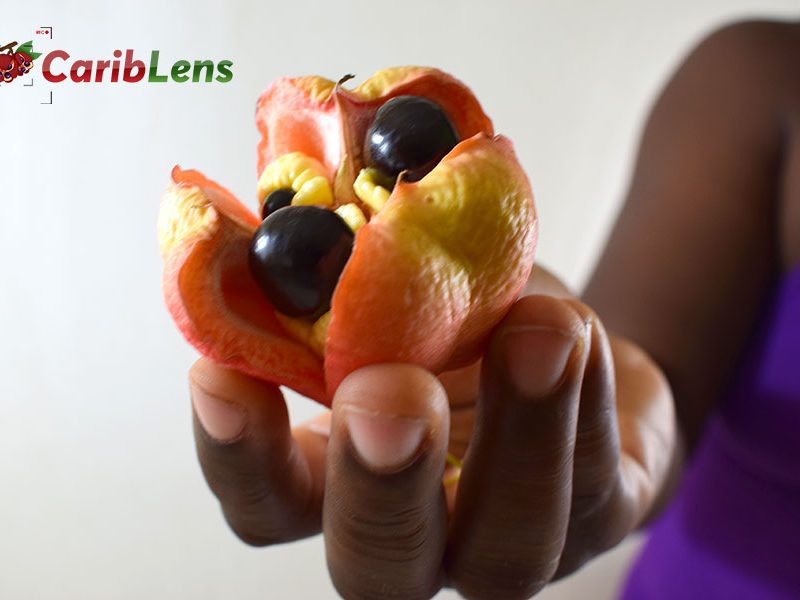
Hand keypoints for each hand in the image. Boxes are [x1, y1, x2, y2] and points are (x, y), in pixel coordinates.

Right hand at [188, 267, 674, 599]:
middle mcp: (421, 532)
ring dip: (519, 430)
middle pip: (378, 569)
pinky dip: (586, 390)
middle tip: (386, 389)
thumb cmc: (457, 320)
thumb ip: (357, 262)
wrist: (561, 341)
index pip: (266, 507)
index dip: (237, 456)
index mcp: (342, 480)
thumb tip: (313, 183)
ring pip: (509, 547)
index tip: (220, 373)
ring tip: (537, 326)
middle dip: (378, 482)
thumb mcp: (399, 288)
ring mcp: (513, 540)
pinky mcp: (604, 516)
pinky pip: (599, 476)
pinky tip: (574, 327)